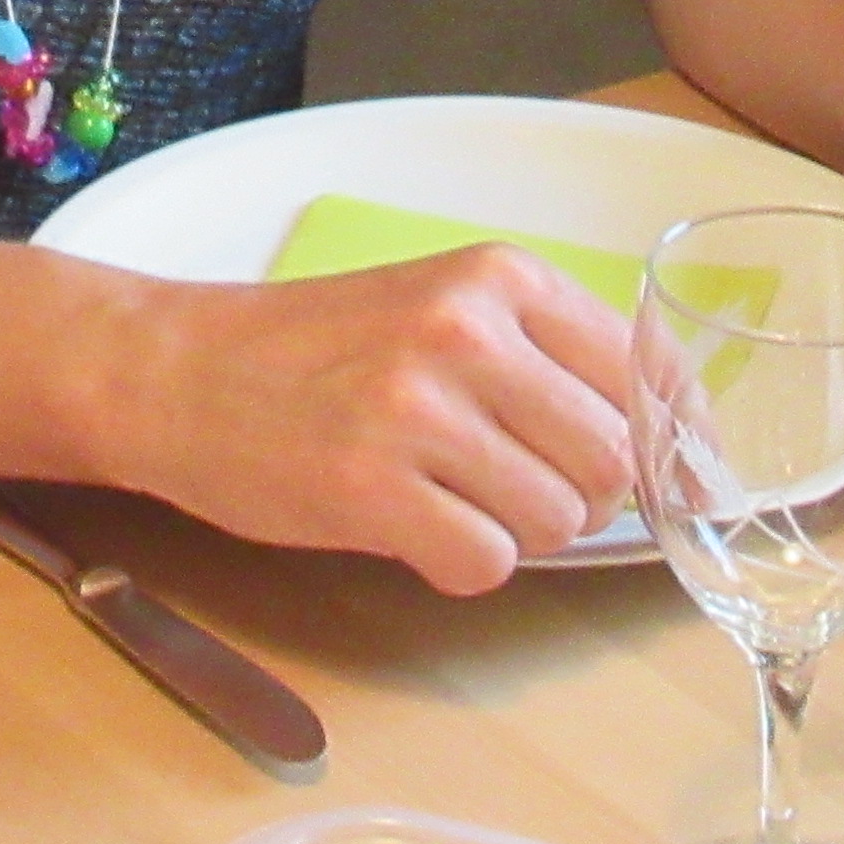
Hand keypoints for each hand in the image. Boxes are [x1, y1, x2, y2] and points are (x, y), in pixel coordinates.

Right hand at [103, 248, 635, 594]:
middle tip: (507, 487)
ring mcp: (418, 410)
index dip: (657, 439)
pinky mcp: (370, 488)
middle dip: (577, 494)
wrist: (175, 371)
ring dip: (515, 533)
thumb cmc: (312, 349)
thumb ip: (542, 354)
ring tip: (446, 502)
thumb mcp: (437, 306)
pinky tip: (412, 532)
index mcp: (498, 277)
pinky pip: (486, 564)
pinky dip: (460, 566)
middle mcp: (467, 331)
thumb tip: (668, 436)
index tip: (645, 474)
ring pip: (557, 519)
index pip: (644, 372)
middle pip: (612, 457)